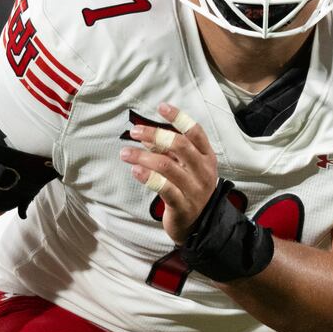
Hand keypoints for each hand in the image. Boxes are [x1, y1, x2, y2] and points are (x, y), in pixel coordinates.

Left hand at [121, 102, 218, 242]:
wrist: (198, 225)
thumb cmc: (189, 189)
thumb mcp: (184, 167)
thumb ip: (168, 151)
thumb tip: (145, 136)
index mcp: (207, 157)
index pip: (195, 132)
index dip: (179, 118)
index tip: (161, 107)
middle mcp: (203, 171)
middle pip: (180, 145)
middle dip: (155, 135)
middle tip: (134, 132)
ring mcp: (194, 189)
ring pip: (167, 166)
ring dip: (143, 156)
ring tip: (125, 153)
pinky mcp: (182, 205)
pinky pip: (164, 188)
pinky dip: (148, 177)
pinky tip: (135, 171)